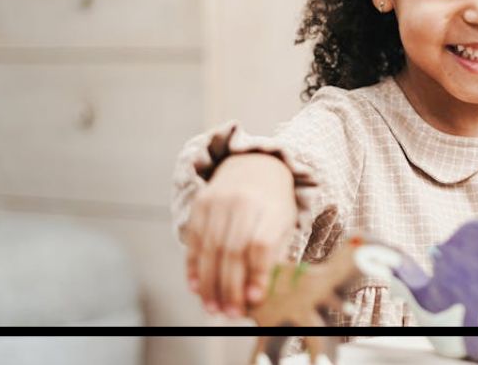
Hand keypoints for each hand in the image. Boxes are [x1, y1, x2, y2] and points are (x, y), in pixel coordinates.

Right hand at [184, 154, 296, 317]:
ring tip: (213, 308)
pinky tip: (197, 288)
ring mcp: (218, 201)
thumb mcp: (285, 223)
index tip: (254, 300)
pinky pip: (193, 241)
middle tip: (229, 313)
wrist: (255, 164)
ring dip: (209, 284)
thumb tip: (260, 295)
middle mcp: (243, 202)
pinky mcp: (199, 204)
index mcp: (271, 207)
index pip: (261, 244)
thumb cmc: (274, 203)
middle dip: (229, 287)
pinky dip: (193, 268)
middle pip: (232, 251)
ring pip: (209, 249)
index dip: (256, 274)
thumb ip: (275, 255)